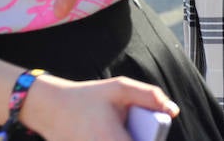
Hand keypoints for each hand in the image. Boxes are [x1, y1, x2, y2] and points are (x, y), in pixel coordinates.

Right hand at [22, 73, 178, 140]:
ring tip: (119, 128)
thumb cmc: (88, 97)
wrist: (50, 108)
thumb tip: (173, 110)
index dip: (154, 140)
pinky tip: (113, 131)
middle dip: (143, 139)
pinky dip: (116, 139)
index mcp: (114, 140)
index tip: (156, 132)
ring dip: (128, 140)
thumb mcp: (119, 88)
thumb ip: (149, 96)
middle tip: (137, 129)